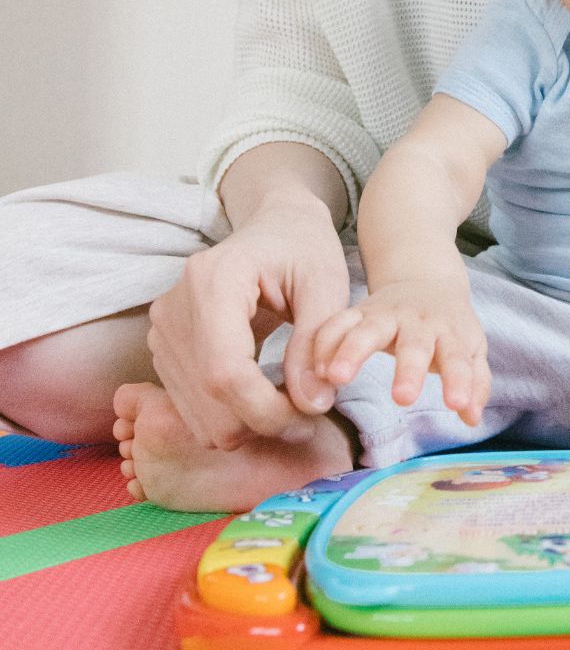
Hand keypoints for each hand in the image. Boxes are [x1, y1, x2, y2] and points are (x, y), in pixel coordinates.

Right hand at [147, 195, 349, 449]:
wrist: (275, 226)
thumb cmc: (305, 248)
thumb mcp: (327, 284)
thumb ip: (318, 342)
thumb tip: (311, 404)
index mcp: (214, 280)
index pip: (226, 372)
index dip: (267, 410)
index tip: (311, 417)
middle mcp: (174, 307)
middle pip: (208, 399)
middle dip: (263, 421)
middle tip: (310, 409)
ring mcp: (162, 330)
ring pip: (198, 413)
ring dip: (248, 422)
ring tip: (292, 398)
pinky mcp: (163, 348)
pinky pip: (193, 406)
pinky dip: (231, 415)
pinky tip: (266, 393)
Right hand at [312, 282, 489, 426]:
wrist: (425, 281)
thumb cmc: (448, 327)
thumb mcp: (471, 349)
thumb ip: (475, 382)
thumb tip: (472, 418)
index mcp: (449, 332)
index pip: (458, 358)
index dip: (459, 381)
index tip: (458, 405)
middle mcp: (418, 322)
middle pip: (414, 344)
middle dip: (409, 370)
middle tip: (403, 398)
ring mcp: (386, 314)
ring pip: (368, 329)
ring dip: (352, 351)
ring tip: (338, 377)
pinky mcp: (358, 311)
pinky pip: (337, 322)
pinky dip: (324, 342)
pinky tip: (315, 368)